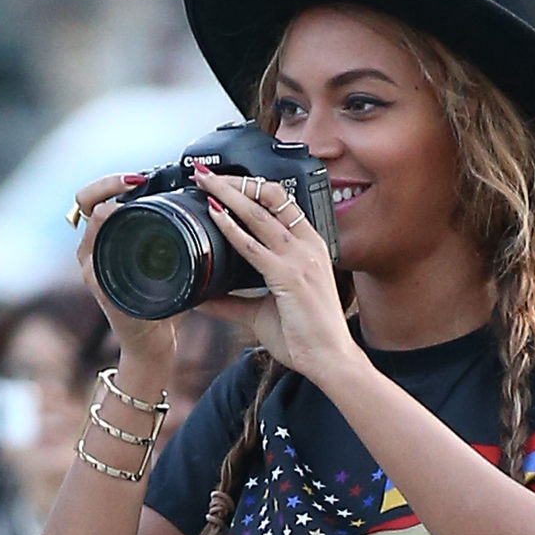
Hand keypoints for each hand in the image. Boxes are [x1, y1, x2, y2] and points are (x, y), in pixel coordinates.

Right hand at [72, 173, 177, 369]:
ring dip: (111, 207)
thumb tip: (202, 209)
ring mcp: (92, 267)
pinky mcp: (99, 285)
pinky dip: (111, 239)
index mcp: (106, 239)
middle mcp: (92, 249)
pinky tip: (131, 233)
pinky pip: (98, 257)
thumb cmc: (163, 304)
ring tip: (136, 199)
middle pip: (84, 202)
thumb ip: (173, 239)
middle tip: (135, 181)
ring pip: (91, 225)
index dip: (112, 181)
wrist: (153, 344)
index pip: (95, 197)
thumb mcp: (169, 264)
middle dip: (108, 185)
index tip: (139, 177)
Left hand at [192, 170, 358, 385]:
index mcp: (309, 246)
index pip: (280, 203)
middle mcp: (307, 245)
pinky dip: (231, 227)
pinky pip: (253, 245)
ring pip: (260, 213)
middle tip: (205, 173)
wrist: (330, 360)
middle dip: (235, 181)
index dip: (251, 187)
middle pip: (270, 197)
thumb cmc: (306, 337)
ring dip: (229, 193)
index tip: (224, 181)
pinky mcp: (289, 276)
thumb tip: (204, 298)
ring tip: (204, 181)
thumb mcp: (262, 313)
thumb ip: (234, 302)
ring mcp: (300, 259)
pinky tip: (214, 214)